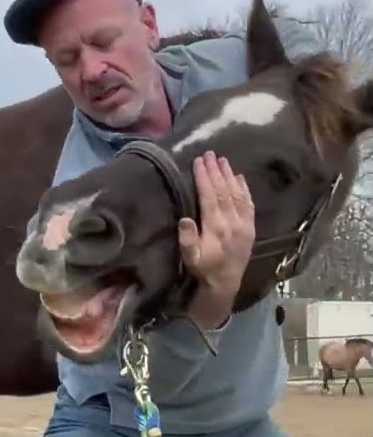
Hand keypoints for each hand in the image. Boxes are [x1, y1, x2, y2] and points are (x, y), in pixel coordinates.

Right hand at [178, 151, 254, 327]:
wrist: (226, 283)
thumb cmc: (204, 269)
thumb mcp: (190, 258)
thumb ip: (187, 239)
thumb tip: (185, 219)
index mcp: (216, 228)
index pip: (210, 197)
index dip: (205, 178)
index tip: (199, 161)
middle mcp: (232, 222)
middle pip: (224, 191)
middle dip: (216, 171)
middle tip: (210, 153)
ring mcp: (244, 224)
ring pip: (237, 194)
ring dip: (230, 175)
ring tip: (223, 160)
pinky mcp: (251, 227)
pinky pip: (248, 203)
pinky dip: (244, 188)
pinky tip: (239, 177)